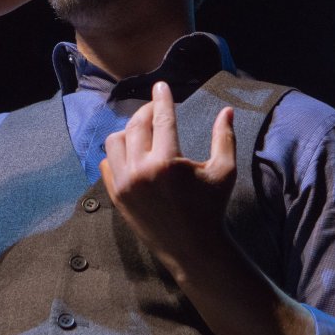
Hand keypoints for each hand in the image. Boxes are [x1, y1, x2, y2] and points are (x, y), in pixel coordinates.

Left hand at [99, 81, 236, 276]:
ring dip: (128, 131)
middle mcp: (141, 170)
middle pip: (136, 125)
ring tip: (143, 131)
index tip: (161, 85)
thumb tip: (228, 109)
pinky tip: (130, 153)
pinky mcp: (116, 196)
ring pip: (115, 141)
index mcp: (168, 162)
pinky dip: (115, 154)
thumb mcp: (224, 171)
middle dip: (146, 111)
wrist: (192, 249)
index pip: (161, 118)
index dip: (162, 98)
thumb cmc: (211, 208)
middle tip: (156, 109)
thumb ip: (224, 137)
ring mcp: (125, 184)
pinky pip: (106, 163)